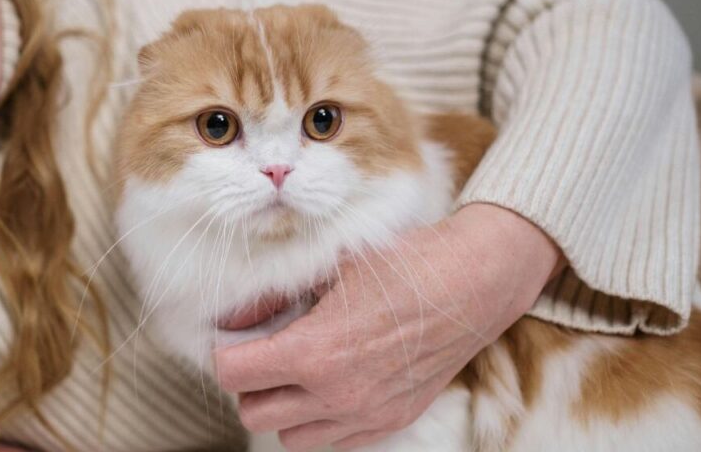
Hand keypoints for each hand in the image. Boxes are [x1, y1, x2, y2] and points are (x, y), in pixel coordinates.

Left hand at [214, 203, 561, 450]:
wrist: (473, 283)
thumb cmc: (403, 266)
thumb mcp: (330, 267)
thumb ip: (273, 296)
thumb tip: (232, 315)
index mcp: (314, 353)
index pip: (233, 375)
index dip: (226, 353)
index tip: (234, 339)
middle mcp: (336, 394)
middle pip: (254, 413)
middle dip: (251, 384)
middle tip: (265, 353)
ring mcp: (365, 414)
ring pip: (291, 437)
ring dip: (285, 407)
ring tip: (299, 371)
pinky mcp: (391, 421)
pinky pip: (335, 441)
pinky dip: (323, 420)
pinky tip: (333, 382)